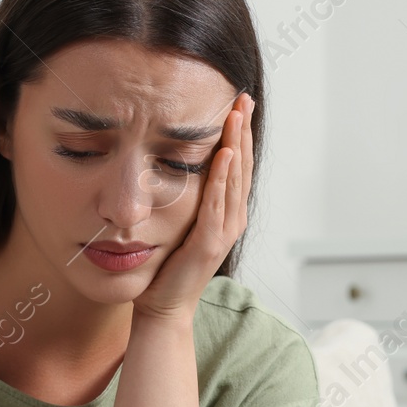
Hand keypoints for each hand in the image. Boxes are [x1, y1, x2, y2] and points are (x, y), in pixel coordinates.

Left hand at [132, 91, 253, 321]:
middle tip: (243, 98)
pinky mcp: (208, 244)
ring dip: (236, 145)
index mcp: (227, 214)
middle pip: (242, 167)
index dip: (240, 135)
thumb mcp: (178, 223)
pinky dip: (221, 178)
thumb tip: (174, 164)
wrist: (163, 308)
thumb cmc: (166, 268)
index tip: (238, 104)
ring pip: (233, 181)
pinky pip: (216, 204)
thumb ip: (185, 198)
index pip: (237, 167)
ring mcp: (223, 233)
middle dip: (243, 131)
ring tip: (236, 116)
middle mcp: (232, 221)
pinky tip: (224, 154)